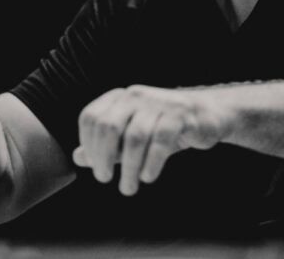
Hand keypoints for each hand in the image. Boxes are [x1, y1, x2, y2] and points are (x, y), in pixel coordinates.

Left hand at [73, 85, 233, 195]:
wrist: (206, 115)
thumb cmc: (163, 127)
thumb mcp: (131, 135)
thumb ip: (105, 145)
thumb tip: (77, 157)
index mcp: (120, 98)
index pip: (91, 117)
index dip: (88, 144)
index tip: (96, 167)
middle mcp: (136, 96)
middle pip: (109, 125)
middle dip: (103, 157)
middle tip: (104, 179)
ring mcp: (159, 103)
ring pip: (135, 137)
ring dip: (129, 168)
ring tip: (128, 188)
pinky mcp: (181, 114)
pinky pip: (161, 140)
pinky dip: (152, 162)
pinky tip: (148, 177)